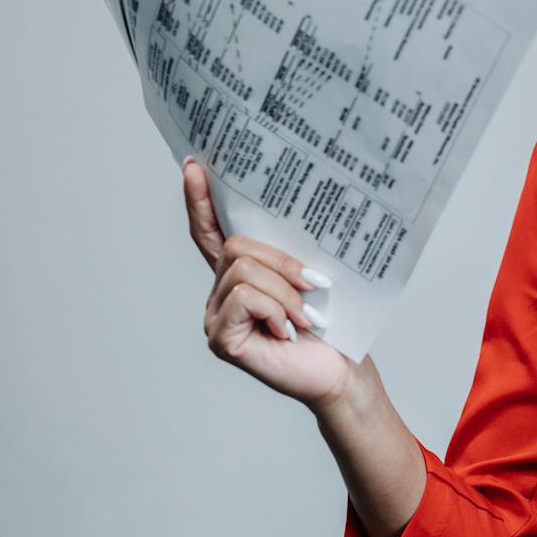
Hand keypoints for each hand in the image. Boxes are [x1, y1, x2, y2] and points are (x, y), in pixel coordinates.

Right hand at [184, 155, 352, 409]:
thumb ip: (290, 252)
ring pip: (243, 270)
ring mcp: (216, 316)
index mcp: (242, 274)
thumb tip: (292, 214)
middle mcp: (221, 293)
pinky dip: (275, 310)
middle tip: (315, 286)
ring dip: (285, 291)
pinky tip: (287, 332)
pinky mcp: (221, 338)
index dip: (201, 199)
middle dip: (281, 262)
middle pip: (235, 247)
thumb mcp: (310, 278)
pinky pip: (244, 298)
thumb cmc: (330, 328)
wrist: (341, 371)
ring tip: (304, 318)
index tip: (194, 165)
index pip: (211, 231)